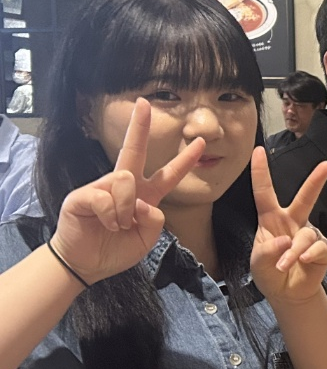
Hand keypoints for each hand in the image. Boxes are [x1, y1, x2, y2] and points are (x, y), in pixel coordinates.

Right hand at [51, 98, 205, 282]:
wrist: (86, 265)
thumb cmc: (115, 250)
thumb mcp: (146, 240)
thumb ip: (154, 221)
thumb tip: (144, 203)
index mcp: (145, 196)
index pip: (168, 175)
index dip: (185, 161)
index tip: (201, 143)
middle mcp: (124, 186)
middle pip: (133, 151)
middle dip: (140, 127)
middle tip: (143, 103)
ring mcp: (102, 188)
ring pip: (125, 180)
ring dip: (126, 208)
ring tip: (118, 225)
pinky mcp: (83, 196)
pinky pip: (105, 197)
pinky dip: (111, 215)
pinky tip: (106, 225)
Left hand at [249, 147, 326, 306]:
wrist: (287, 294)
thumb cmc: (269, 273)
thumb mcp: (258, 264)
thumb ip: (267, 252)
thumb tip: (285, 241)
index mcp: (271, 220)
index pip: (264, 193)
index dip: (261, 172)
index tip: (258, 150)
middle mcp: (292, 222)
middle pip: (304, 199)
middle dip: (315, 182)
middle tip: (326, 165)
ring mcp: (308, 235)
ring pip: (305, 235)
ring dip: (294, 252)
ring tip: (285, 265)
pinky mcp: (322, 249)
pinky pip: (318, 248)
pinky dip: (308, 256)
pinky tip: (303, 264)